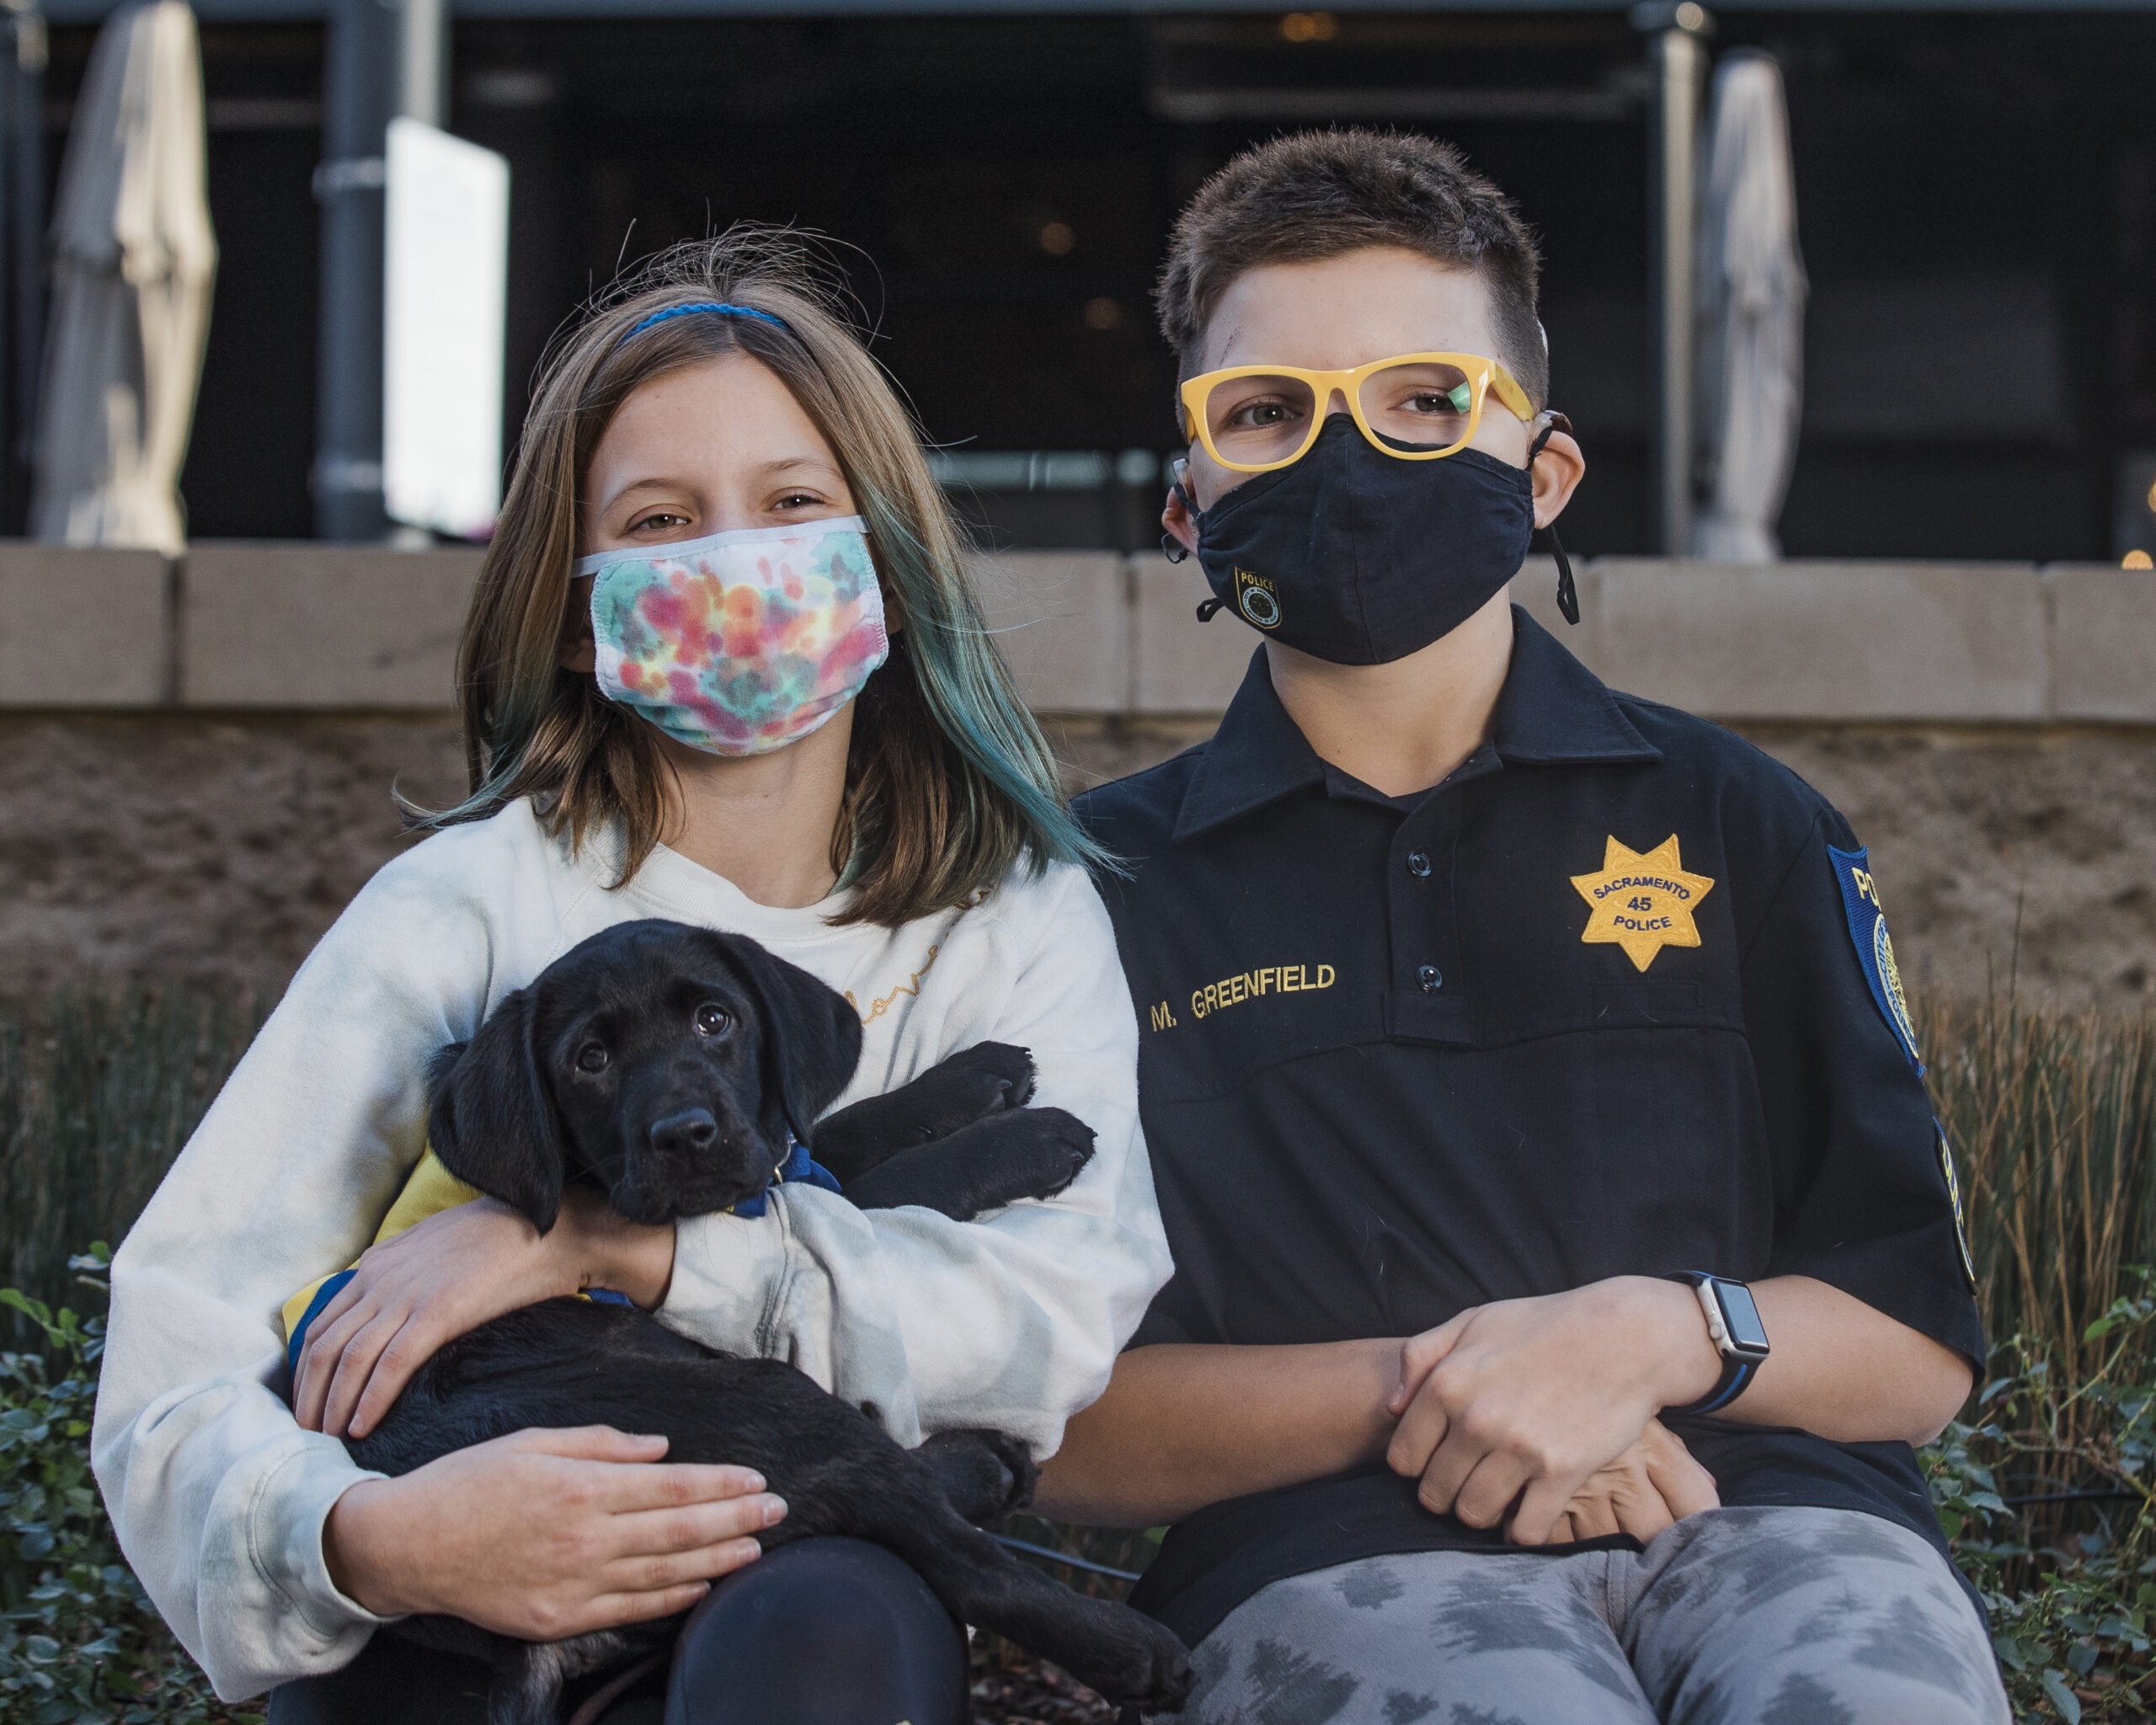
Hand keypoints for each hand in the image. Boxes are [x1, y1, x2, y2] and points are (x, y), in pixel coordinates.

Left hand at [294, 1188, 670, 1439]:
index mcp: (376, 1265)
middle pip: (323, 1348)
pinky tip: (363, 1427)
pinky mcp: (439, 1311)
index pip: (320, 1326)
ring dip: (332, 1407)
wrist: (551, 1227)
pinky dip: (370, 1399)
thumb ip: (401, 1272)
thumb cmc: (502, 1237)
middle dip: (308, 1398)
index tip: (308, 1405)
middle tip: (306, 1436)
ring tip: (328, 1441)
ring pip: (349, 1360)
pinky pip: (391, 1364)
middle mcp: (380, 1279)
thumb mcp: (434, 1246)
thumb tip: (383, 1301)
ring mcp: (408, 1295)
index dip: (305, 1372)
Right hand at [324, 1426, 785, 1637]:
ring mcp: (574, 1582)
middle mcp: (585, 1536)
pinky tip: (702, 1587)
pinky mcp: (559, 1618)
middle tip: (779, 1509)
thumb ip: (604, 1443)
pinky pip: (629, 1610)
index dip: (721, 1484)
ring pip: (664, 1574)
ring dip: (717, 1560)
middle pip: (680, 1530)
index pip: (673, 1486)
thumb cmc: (469, 1482)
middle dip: (737, 1518)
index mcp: (581, 1485)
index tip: (756, 1478)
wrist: (407, 1545)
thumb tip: (663, 1449)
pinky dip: (672, 1600)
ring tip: (757, 1547)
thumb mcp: (533, 1440)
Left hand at [1384, 1276, 1721, 1546]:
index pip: (1402, 1459)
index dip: (1417, 1467)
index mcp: (1448, 1383)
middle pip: (1435, 1494)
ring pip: (1473, 1515)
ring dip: (1481, 1513)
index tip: (1437, 1463)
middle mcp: (1476, 1419)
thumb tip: (1391, 1407)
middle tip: (1467, 1484)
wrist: (1624, 1336)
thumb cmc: (1544, 1326)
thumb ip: (1421, 1355)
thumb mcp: (1473, 1321)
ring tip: (1496, 1497)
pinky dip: (1523, 1532)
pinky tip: (1529, 1513)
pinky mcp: (1562, 1472)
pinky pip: (1526, 1531)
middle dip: (1446, 1495)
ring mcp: (1519, 1448)